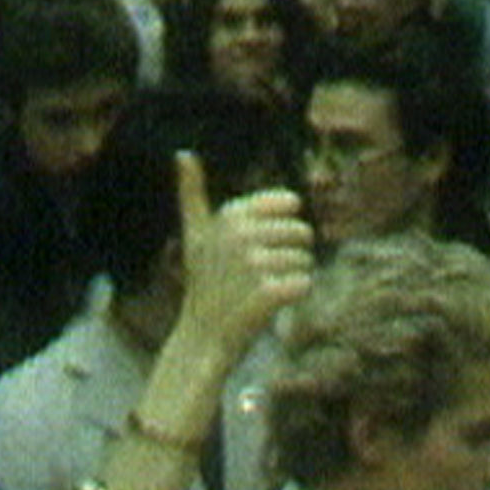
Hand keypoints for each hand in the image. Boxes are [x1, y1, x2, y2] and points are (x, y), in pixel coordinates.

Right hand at [172, 152, 313, 360]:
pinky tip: (272, 302)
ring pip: (306, 260)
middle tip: (262, 274)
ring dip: (293, 275)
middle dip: (292, 254)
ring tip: (263, 290)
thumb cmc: (205, 283)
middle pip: (302, 233)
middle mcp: (240, 235)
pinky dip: (296, 293)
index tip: (265, 244)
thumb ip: (192, 194)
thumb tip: (183, 154)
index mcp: (229, 216)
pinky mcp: (269, 292)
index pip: (290, 204)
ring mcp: (254, 264)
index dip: (287, 225)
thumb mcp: (196, 234)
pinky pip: (305, 283)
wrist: (202, 336)